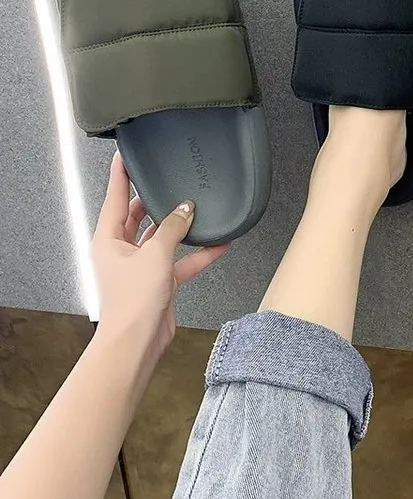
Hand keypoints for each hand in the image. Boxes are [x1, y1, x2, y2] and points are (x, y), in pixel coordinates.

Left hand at [92, 153, 229, 361]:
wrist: (137, 342)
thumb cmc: (131, 303)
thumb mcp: (155, 255)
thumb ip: (172, 227)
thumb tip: (185, 209)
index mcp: (108, 239)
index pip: (114, 198)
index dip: (120, 175)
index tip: (124, 157)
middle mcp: (121, 251)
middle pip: (138, 216)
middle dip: (154, 201)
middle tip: (167, 182)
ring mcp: (140, 267)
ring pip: (162, 238)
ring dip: (180, 228)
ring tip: (199, 211)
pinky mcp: (157, 281)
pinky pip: (180, 260)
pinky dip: (197, 253)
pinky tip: (218, 245)